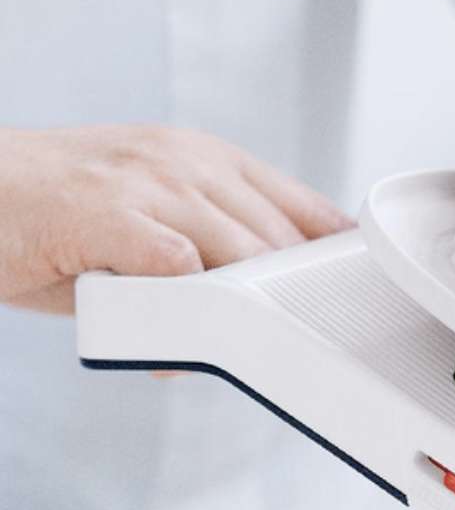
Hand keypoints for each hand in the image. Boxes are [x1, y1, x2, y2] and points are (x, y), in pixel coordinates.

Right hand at [0, 124, 351, 313]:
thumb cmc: (50, 207)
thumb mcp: (145, 208)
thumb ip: (203, 248)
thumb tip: (251, 314)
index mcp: (204, 157)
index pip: (301, 205)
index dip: (331, 254)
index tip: (349, 293)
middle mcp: (185, 163)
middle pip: (278, 240)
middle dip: (284, 299)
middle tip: (283, 345)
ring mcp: (148, 185)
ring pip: (239, 255)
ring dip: (241, 312)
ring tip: (231, 352)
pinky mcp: (109, 215)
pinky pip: (178, 268)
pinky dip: (185, 313)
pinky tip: (173, 342)